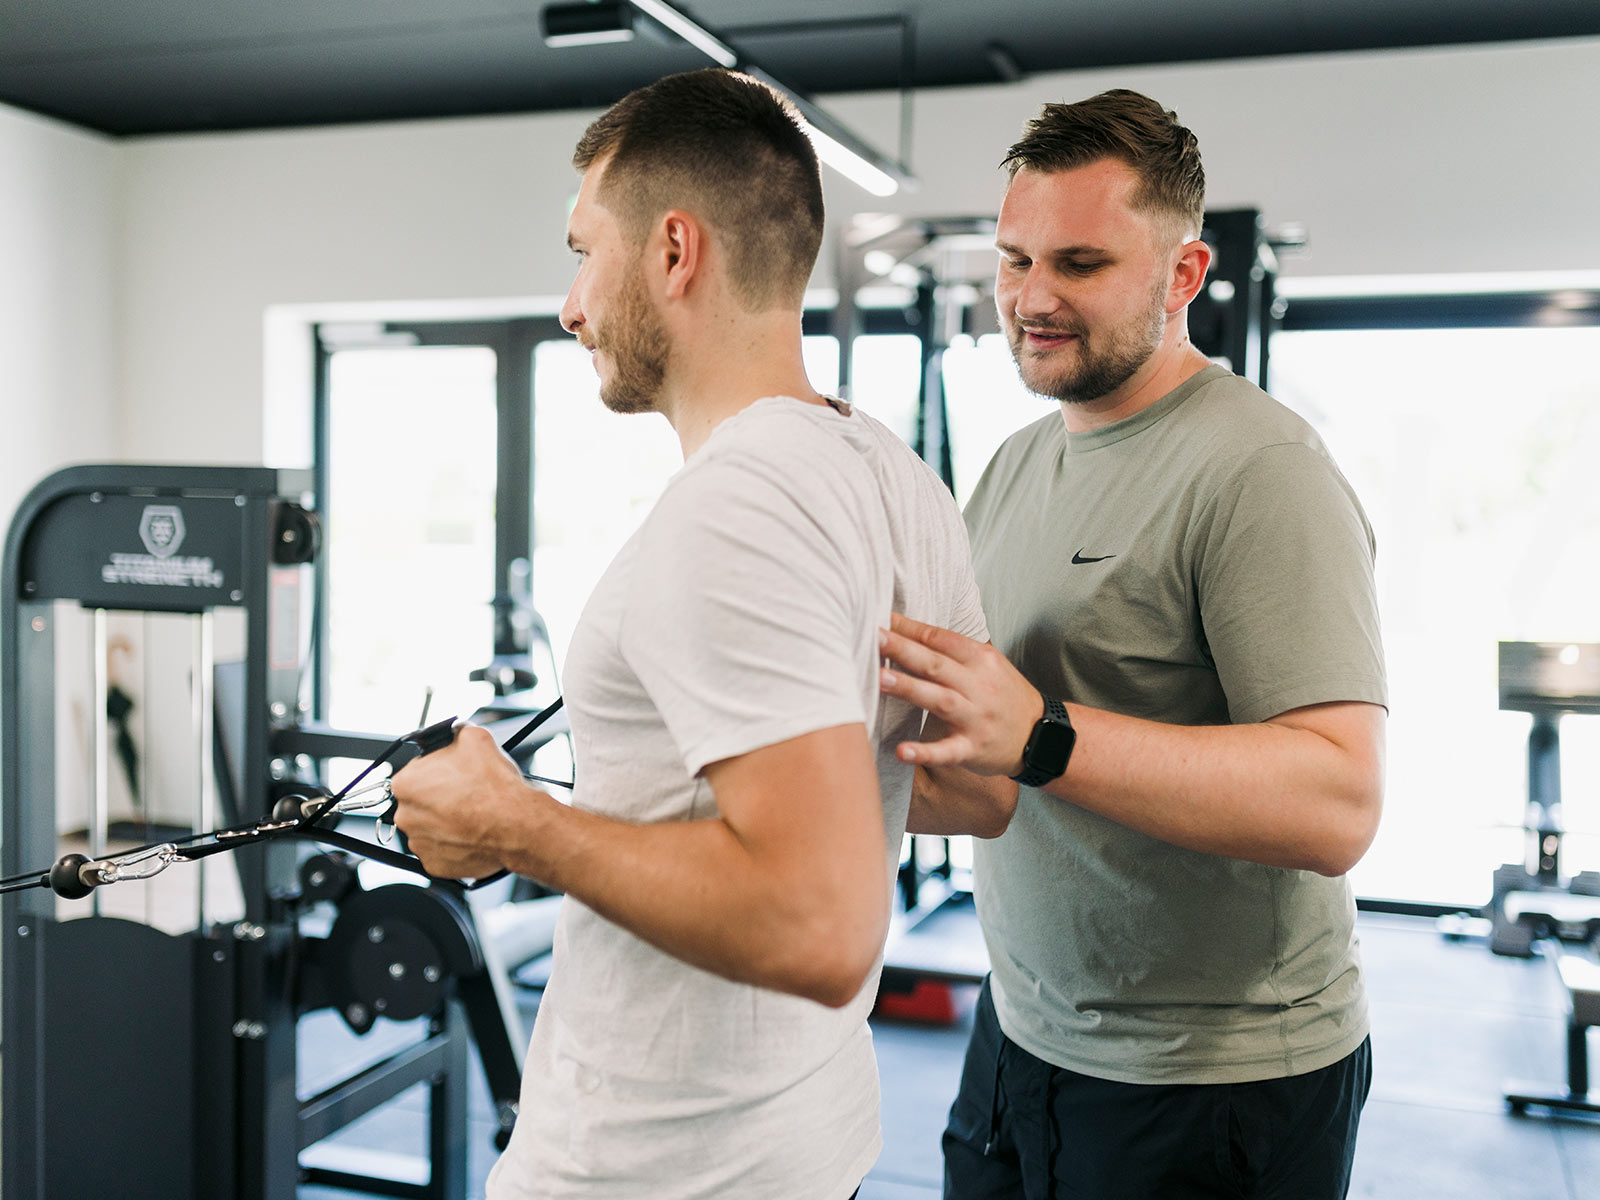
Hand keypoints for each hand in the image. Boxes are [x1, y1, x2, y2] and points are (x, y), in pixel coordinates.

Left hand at [389, 724, 551, 880]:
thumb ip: (457, 733)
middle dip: (438, 798)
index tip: (452, 774)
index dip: (436, 771)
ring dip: (445, 822)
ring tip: (472, 815)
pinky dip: (454, 844)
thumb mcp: (476, 738)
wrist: (516, 825)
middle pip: (419, 802)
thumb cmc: (495, 787)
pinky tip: (473, 833)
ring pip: (429, 827)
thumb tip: (457, 732)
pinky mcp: (435, 865)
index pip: (414, 773)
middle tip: (465, 794)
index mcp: (406, 783)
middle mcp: (406, 815)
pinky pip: (441, 851)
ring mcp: (419, 844)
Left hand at [879, 612, 1042, 776]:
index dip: (909, 628)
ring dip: (909, 688)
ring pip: (939, 700)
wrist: (1042, 737)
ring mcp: (976, 718)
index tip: (879, 617)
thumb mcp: (988, 664)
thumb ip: (952, 650)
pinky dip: (925, 752)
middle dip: (902, 649)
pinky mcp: (973, 748)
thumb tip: (907, 630)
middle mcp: (979, 686)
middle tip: (872, 638)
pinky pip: (948, 751)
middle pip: (935, 664)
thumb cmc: (1004, 696)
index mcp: (981, 659)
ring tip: (879, 679)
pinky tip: (902, 751)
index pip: (940, 638)